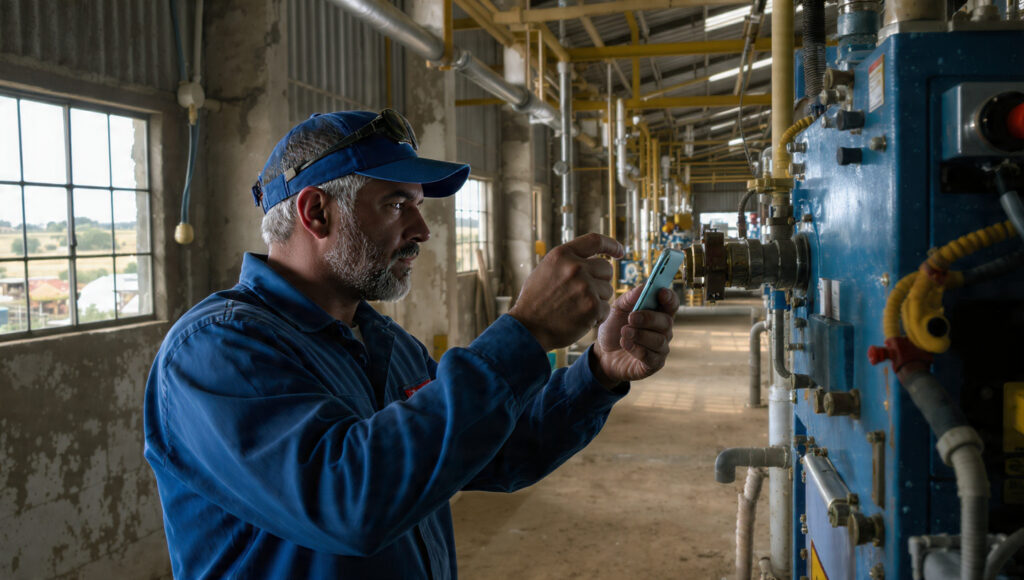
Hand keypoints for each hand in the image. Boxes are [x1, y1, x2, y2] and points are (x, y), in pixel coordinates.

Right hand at [509, 233, 623, 351]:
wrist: (528, 328)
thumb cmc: (535, 302)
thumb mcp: (546, 271)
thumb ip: (568, 262)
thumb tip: (592, 260)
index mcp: (562, 255)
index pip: (595, 241)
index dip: (611, 245)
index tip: (619, 252)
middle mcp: (575, 267)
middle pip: (606, 268)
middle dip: (600, 281)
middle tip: (585, 294)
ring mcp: (585, 286)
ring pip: (608, 290)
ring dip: (598, 300)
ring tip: (577, 308)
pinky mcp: (592, 306)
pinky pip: (606, 308)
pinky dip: (597, 316)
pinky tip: (580, 320)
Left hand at [591, 285, 677, 387]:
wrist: (603, 353)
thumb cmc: (614, 328)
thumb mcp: (616, 309)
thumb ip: (629, 298)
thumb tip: (643, 287)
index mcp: (657, 312)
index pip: (672, 303)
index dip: (670, 298)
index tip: (661, 293)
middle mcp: (663, 330)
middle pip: (667, 321)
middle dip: (649, 318)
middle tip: (631, 318)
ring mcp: (661, 347)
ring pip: (659, 340)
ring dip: (640, 335)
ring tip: (624, 332)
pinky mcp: (654, 363)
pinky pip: (652, 357)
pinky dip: (637, 349)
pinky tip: (625, 344)